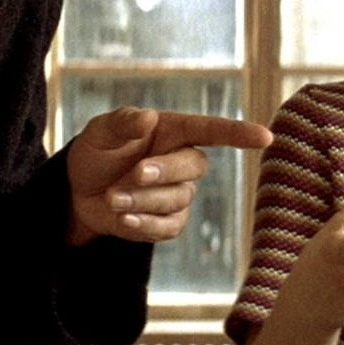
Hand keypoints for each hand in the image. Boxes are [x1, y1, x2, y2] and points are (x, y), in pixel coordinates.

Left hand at [65, 107, 271, 244]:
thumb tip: (148, 117)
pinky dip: (144, 224)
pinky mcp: (169, 222)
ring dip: (141, 200)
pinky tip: (123, 218)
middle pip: (195, 166)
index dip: (239, 133)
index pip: (211, 130)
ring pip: (177, 200)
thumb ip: (122, 123)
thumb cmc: (96, 153)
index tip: (265, 137)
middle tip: (132, 174)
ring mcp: (179, 193)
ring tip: (111, 197)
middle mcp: (182, 160)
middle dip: (163, 172)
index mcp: (172, 131)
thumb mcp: (100, 132)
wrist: (78, 192)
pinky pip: (168, 227)